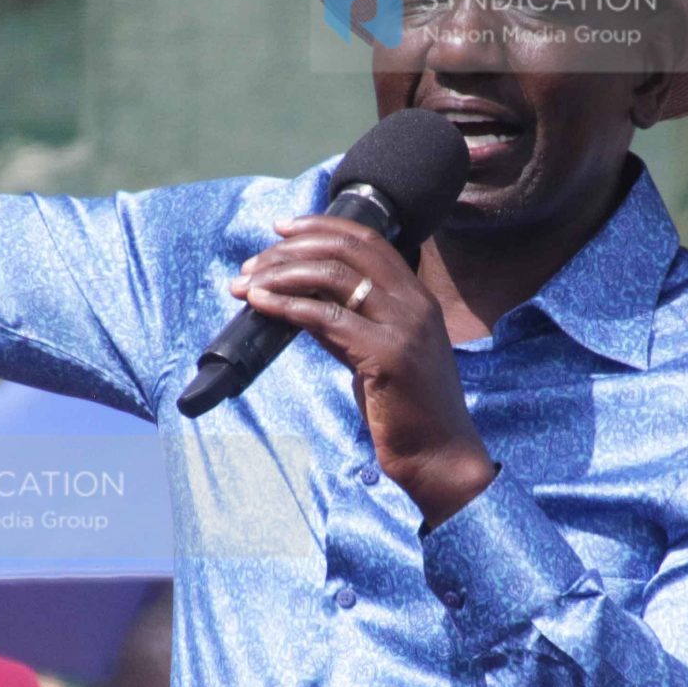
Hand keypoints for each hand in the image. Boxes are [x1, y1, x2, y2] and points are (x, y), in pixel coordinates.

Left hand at [228, 217, 497, 527]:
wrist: (441, 460)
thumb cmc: (408, 414)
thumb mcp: (377, 355)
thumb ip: (350, 326)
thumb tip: (301, 304)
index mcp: (417, 298)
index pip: (369, 240)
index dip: (321, 226)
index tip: (282, 228)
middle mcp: (415, 303)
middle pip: (347, 249)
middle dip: (292, 248)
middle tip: (252, 264)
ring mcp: (405, 326)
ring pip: (333, 275)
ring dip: (280, 274)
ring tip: (246, 284)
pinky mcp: (387, 355)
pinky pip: (325, 317)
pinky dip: (286, 305)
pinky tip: (261, 305)